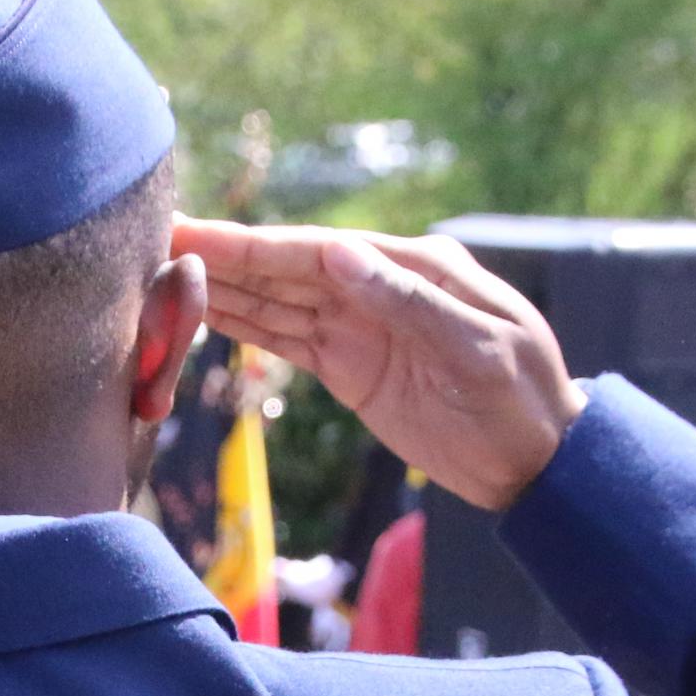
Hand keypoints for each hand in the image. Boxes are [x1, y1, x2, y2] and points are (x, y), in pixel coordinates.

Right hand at [172, 218, 586, 510]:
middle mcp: (379, 286)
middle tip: (157, 238)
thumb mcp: (478, 350)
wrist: (538, 461)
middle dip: (223, 256)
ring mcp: (361, 326)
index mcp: (415, 266)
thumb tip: (339, 250)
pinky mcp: (349, 366)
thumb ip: (408, 302)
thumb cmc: (522, 399)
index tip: (197, 233)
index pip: (319, 251)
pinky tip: (203, 310)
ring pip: (278, 301)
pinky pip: (287, 339)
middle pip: (287, 269)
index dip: (254, 244)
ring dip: (223, 287)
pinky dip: (245, 325)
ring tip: (162, 270)